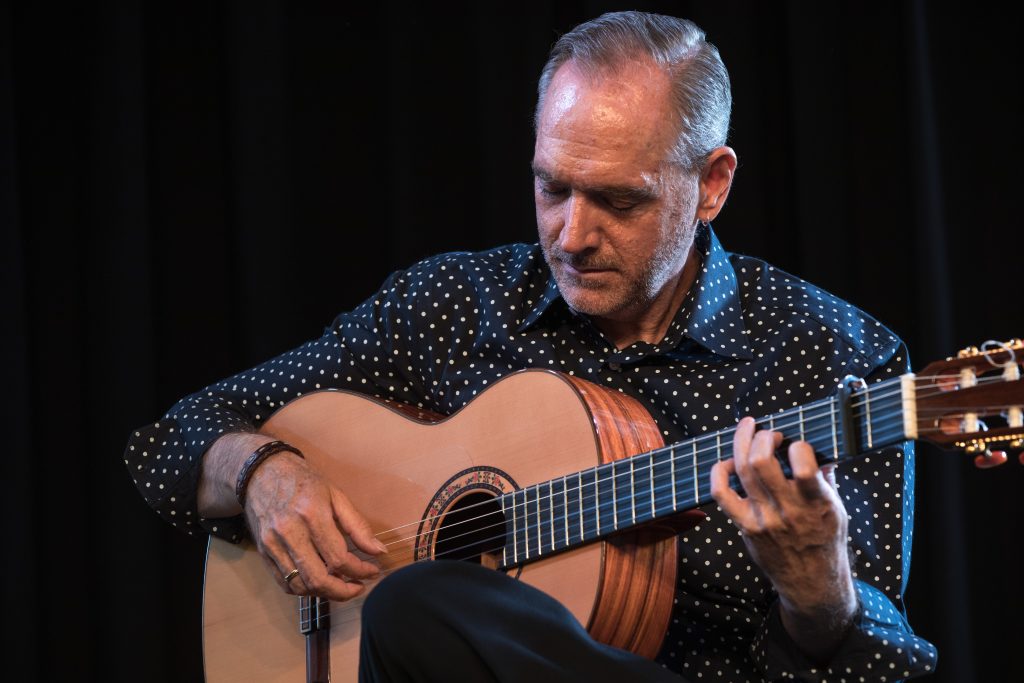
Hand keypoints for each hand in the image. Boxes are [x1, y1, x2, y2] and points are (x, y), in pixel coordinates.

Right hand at [243, 451, 386, 600]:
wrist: (262, 471)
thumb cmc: (304, 480)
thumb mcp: (336, 495)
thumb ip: (358, 525)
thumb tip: (378, 551)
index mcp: (312, 514)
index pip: (338, 557)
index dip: (360, 570)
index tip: (372, 571)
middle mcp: (289, 532)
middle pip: (318, 579)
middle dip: (343, 591)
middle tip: (358, 587)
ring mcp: (273, 544)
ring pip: (300, 585)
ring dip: (324, 593)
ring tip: (341, 585)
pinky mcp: (263, 551)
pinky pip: (284, 582)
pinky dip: (305, 589)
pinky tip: (319, 582)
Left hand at [710, 417, 856, 660]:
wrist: (811, 582)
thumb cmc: (825, 541)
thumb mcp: (837, 510)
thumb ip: (826, 480)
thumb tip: (821, 450)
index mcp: (817, 504)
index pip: (804, 466)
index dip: (798, 446)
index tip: (797, 445)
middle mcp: (788, 510)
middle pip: (762, 462)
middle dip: (763, 436)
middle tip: (769, 433)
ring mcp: (763, 518)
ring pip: (742, 470)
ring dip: (742, 442)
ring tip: (749, 430)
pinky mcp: (745, 526)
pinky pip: (721, 493)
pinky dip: (719, 472)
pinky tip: (727, 463)